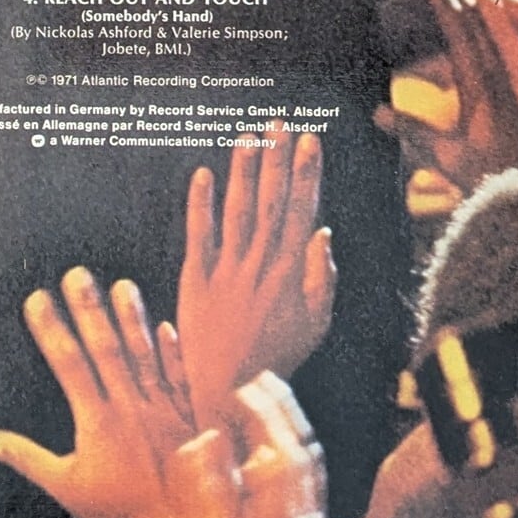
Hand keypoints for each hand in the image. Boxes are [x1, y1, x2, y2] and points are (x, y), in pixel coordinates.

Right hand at [0, 268, 191, 517]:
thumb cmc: (115, 516)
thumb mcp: (66, 488)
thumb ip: (28, 459)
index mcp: (97, 421)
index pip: (68, 364)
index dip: (51, 329)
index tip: (35, 297)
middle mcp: (130, 408)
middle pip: (106, 349)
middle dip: (88, 309)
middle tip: (76, 274)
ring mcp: (164, 409)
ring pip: (146, 355)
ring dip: (133, 319)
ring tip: (122, 285)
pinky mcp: (190, 417)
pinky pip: (183, 378)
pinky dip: (175, 352)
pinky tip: (168, 326)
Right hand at [158, 373, 340, 517]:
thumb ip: (207, 489)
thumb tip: (205, 440)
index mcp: (277, 499)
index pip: (272, 434)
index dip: (256, 405)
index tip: (237, 385)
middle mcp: (302, 502)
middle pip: (297, 439)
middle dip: (280, 405)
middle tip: (261, 380)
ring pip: (308, 459)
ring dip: (292, 427)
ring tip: (273, 406)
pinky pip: (311, 480)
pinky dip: (300, 455)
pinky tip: (286, 461)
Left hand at [176, 126, 334, 430]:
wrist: (228, 393)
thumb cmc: (278, 360)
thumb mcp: (315, 324)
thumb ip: (321, 278)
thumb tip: (322, 233)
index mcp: (289, 273)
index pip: (301, 210)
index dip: (306, 173)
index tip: (309, 141)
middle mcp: (258, 265)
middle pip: (270, 201)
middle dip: (277, 159)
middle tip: (279, 124)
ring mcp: (225, 271)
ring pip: (237, 210)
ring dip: (243, 171)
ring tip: (248, 136)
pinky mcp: (195, 282)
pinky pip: (198, 236)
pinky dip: (200, 205)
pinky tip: (203, 175)